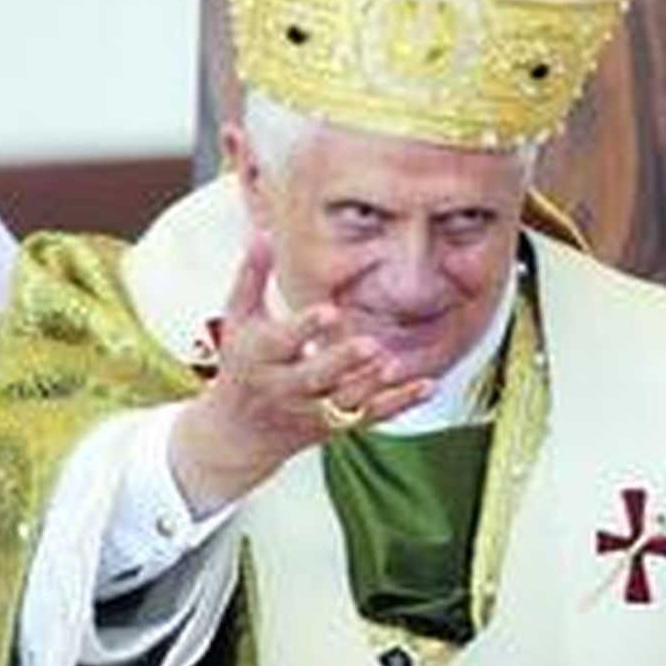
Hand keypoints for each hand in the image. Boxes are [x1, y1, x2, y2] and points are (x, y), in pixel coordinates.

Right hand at [168, 233, 431, 515]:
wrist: (237, 433)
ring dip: (371, 384)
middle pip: (313, 377)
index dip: (304, 327)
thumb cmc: (242, 362)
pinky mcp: (334, 425)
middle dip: (341, 362)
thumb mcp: (239, 319)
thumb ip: (252, 276)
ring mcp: (310, 410)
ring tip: (395, 364)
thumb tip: (263, 232)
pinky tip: (428, 386)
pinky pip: (370, 416)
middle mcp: (284, 387)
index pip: (281, 342)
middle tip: (371, 344)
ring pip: (343, 400)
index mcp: (259, 357)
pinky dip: (399, 403)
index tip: (330, 309)